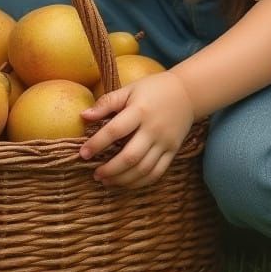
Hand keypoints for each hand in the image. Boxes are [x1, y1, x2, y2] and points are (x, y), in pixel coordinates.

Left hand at [79, 71, 194, 188]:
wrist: (187, 92)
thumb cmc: (153, 89)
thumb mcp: (130, 89)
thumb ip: (107, 102)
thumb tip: (83, 116)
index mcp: (140, 110)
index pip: (115, 131)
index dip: (97, 144)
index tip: (83, 154)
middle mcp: (153, 129)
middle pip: (130, 157)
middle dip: (110, 169)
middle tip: (95, 174)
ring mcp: (165, 142)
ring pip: (143, 169)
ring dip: (123, 179)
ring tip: (107, 181)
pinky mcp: (173, 151)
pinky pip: (156, 173)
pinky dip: (140, 182)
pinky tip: (126, 182)